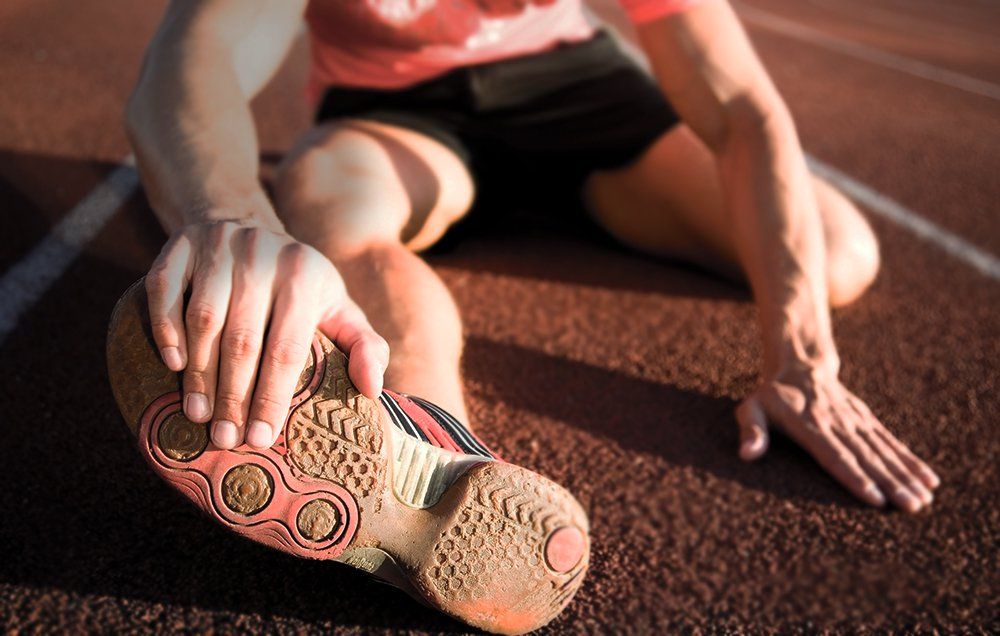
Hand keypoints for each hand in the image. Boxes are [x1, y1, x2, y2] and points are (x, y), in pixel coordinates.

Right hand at [145, 219, 388, 449]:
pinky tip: (173, 364)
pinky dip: (166, 327)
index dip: (273, 396)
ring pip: (204, 318)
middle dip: (234, 396)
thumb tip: (373, 390)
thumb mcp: (338, 306)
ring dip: (200, 372)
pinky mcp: (181, 245)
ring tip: (198, 415)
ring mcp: (218, 247)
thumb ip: (364, 345)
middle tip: (225, 438)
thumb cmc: (297, 283)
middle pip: (244, 338)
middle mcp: (262, 255)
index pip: (288, 347)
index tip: (261, 438)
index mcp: (305, 274)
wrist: (246, 224)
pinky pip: (165, 289)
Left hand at [736, 365, 940, 511]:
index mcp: (810, 426)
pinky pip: (891, 442)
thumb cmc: (771, 396)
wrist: (800, 365)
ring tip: (925, 499)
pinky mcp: (867, 420)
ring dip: (906, 475)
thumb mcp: (751, 408)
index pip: (835, 455)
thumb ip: (751, 431)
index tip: (875, 499)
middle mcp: (838, 424)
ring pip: (883, 451)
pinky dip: (911, 460)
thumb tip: (746, 455)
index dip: (854, 477)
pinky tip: (930, 480)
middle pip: (866, 457)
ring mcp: (856, 421)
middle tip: (911, 506)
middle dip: (890, 483)